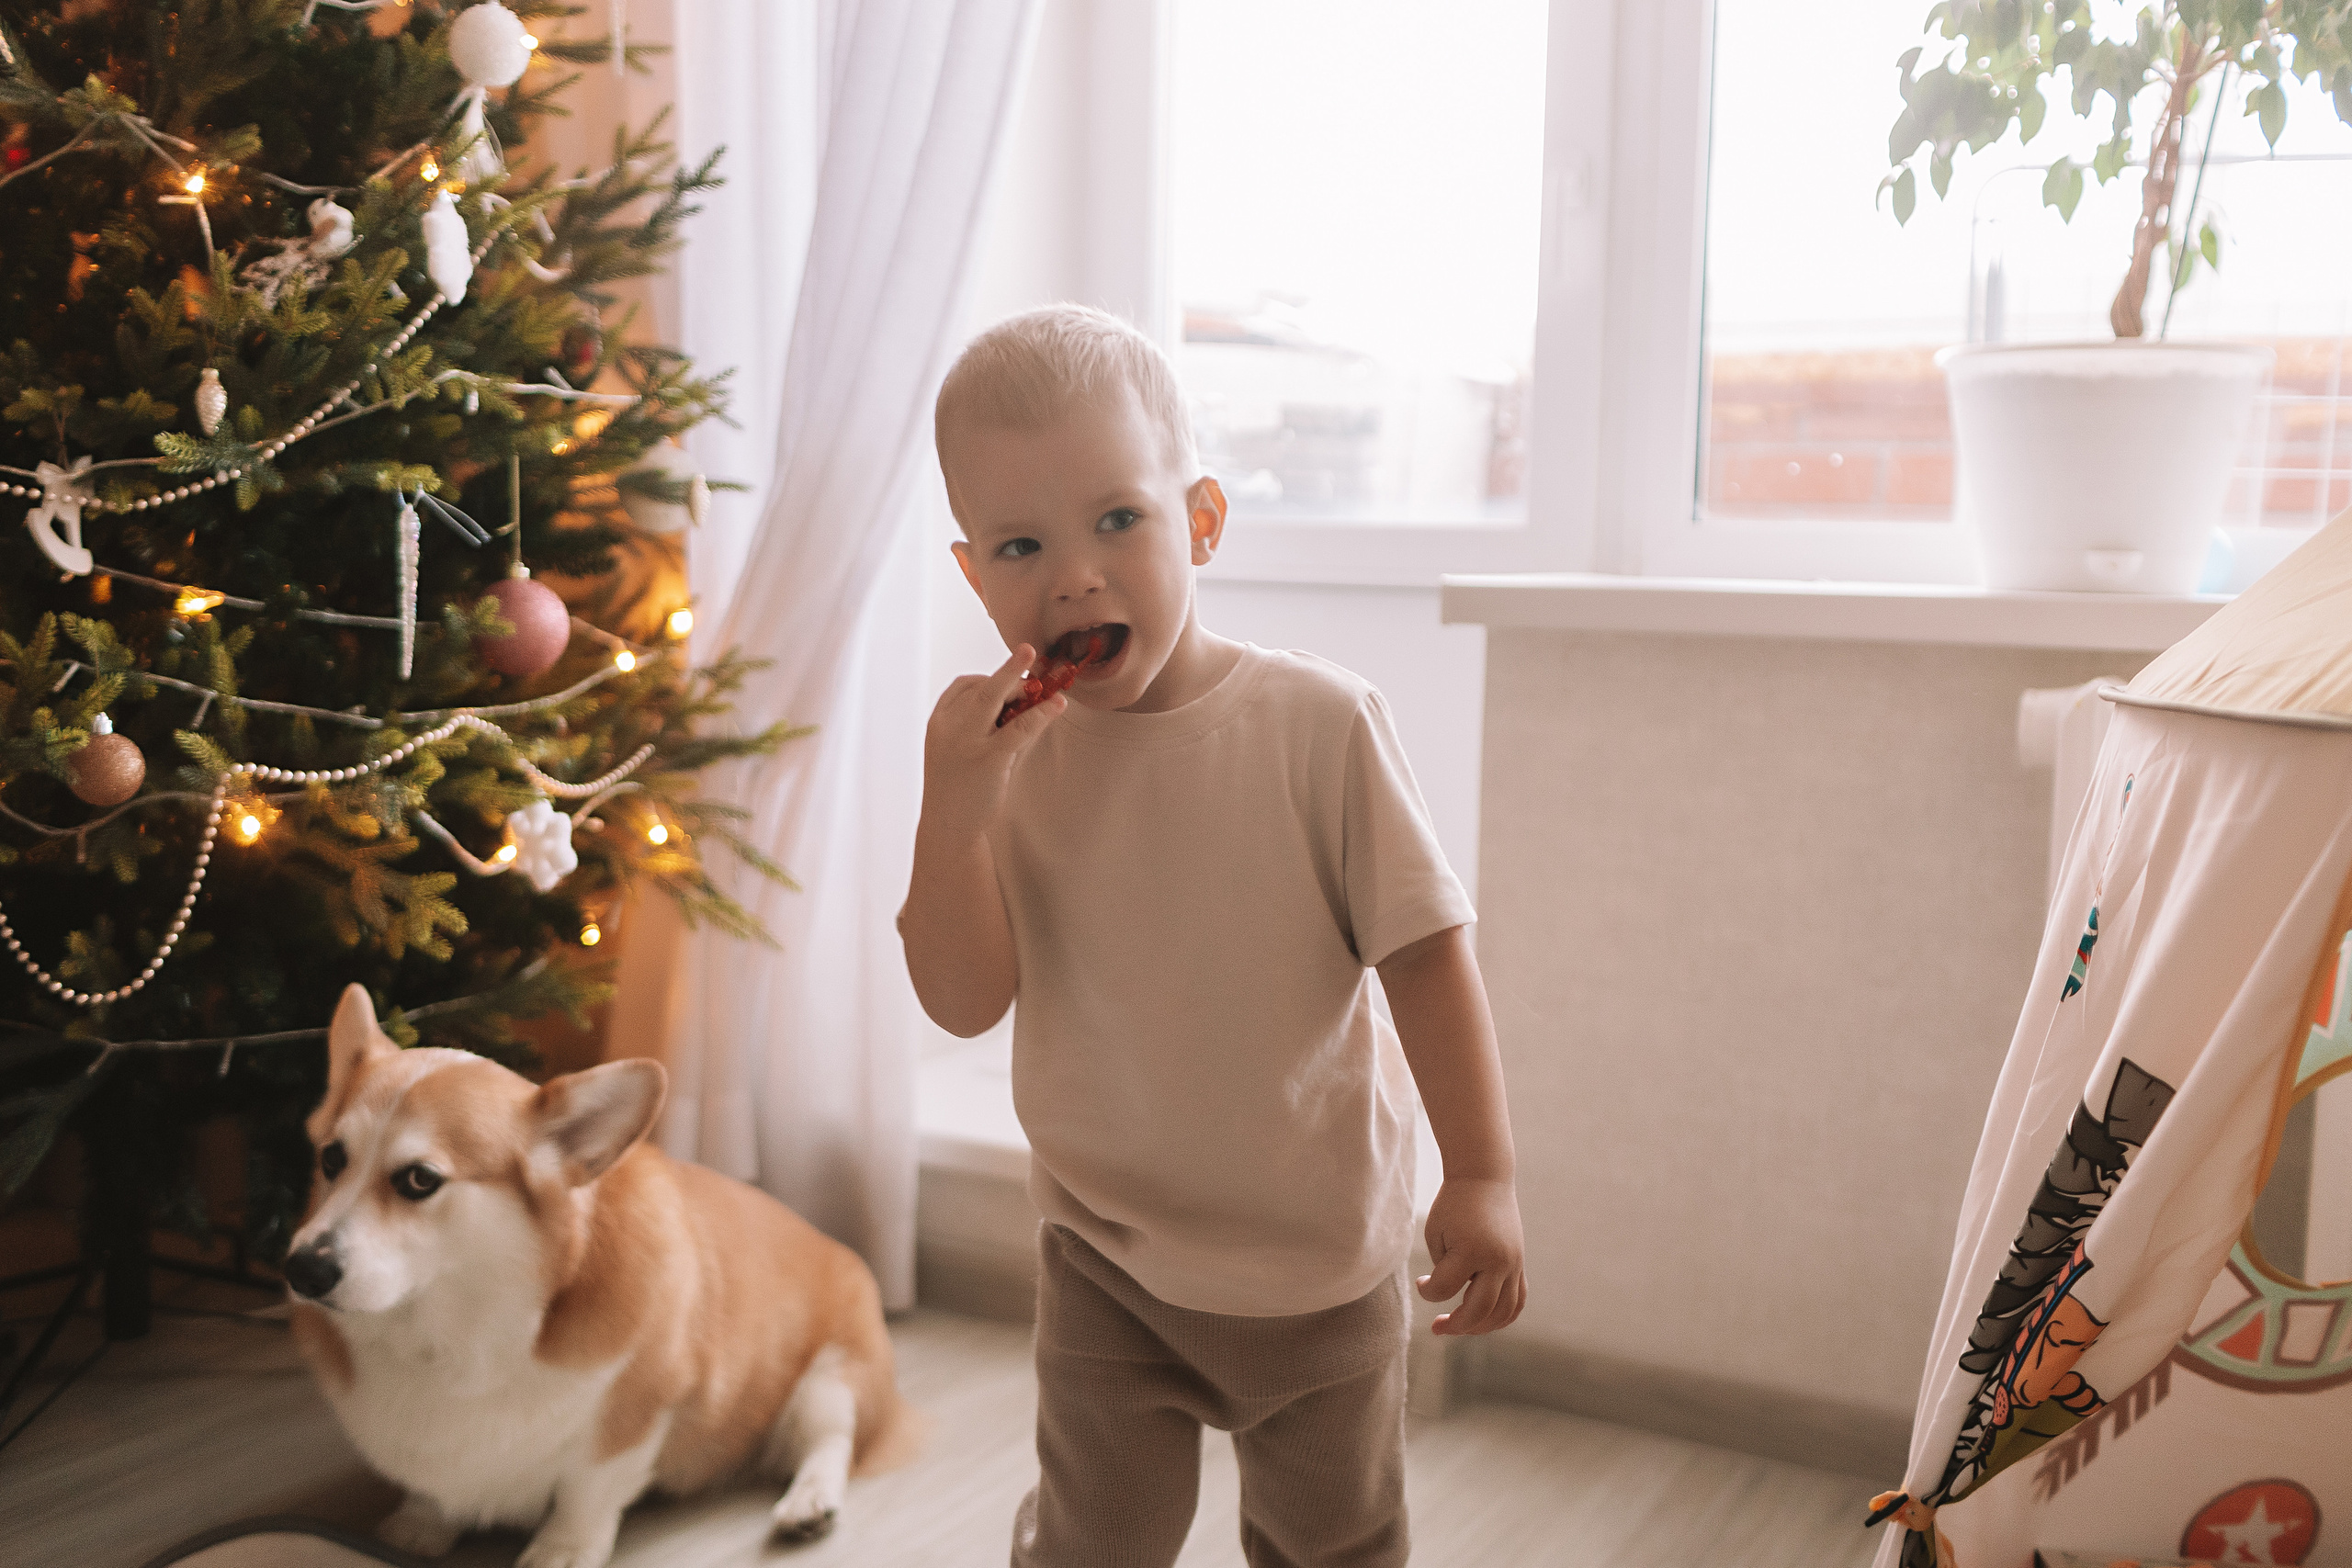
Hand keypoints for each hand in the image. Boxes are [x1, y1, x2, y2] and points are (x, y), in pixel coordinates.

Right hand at [920, 643, 1064, 842]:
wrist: (948, 826)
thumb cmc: (956, 786)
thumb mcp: (956, 750)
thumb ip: (979, 726)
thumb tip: (1018, 703)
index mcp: (938, 722)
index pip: (962, 686)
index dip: (988, 678)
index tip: (1008, 680)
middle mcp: (950, 727)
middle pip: (982, 687)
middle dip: (1008, 668)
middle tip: (1029, 650)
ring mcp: (968, 741)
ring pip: (998, 699)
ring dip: (1024, 682)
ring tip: (1049, 678)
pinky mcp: (989, 758)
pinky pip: (1019, 727)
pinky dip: (1041, 713)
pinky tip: (1057, 706)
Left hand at [1416, 1176, 1525, 1335]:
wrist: (1484, 1178)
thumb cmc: (1453, 1205)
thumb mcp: (1436, 1233)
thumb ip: (1442, 1270)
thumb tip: (1449, 1295)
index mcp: (1472, 1249)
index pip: (1444, 1288)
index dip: (1427, 1292)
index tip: (1420, 1282)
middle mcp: (1498, 1261)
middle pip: (1479, 1310)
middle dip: (1455, 1325)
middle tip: (1437, 1326)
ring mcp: (1514, 1265)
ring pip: (1504, 1313)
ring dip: (1481, 1328)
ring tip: (1459, 1327)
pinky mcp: (1520, 1265)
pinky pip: (1517, 1302)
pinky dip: (1502, 1317)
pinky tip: (1483, 1321)